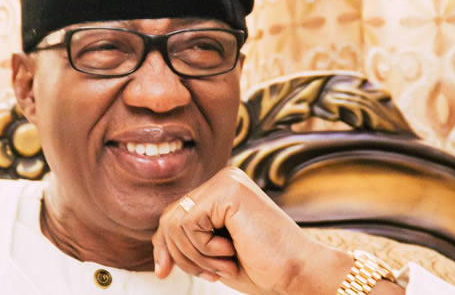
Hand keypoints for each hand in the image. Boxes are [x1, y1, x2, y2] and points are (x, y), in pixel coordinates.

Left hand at [152, 166, 355, 294]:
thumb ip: (187, 241)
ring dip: (196, 256)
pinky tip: (230, 251)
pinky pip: (189, 223)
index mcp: (221, 191)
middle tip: (210, 273)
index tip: (164, 271)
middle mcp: (223, 179)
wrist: (298, 273)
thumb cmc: (263, 267)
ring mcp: (226, 181)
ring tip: (225, 263)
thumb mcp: (213, 254)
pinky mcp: (228, 191)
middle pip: (170, 216)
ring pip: (175, 222)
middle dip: (180, 254)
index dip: (164, 245)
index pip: (174, 214)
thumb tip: (156, 243)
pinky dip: (204, 248)